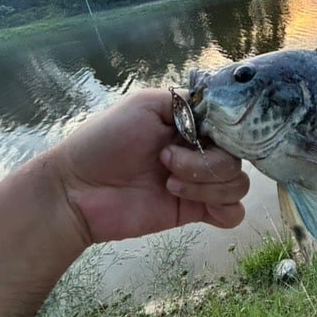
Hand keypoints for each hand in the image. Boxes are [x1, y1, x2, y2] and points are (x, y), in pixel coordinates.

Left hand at [52, 89, 248, 244]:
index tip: (200, 136)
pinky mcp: (196, 211)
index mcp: (193, 123)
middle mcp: (201, 150)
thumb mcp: (144, 105)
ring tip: (168, 183)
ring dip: (206, 184)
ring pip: (238, 184)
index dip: (226, 132)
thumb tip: (216, 110)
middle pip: (237, 157)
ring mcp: (201, 182)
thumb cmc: (105, 140)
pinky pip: (233, 213)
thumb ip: (185, 102)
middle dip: (204, 162)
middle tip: (165, 161)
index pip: (233, 125)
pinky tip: (190, 203)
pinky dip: (223, 209)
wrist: (78, 190)